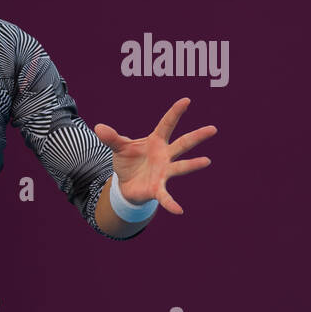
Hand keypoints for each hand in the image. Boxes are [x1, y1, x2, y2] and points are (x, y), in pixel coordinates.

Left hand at [93, 97, 215, 214]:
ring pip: (181, 166)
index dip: (175, 113)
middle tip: (213, 129)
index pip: (167, 124)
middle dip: (197, 136)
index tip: (186, 100)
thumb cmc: (129, 161)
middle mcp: (165, 155)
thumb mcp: (119, 148)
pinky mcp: (158, 187)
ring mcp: (164, 171)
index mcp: (156, 141)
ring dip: (193, 164)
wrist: (126, 183)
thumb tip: (98, 127)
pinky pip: (166, 196)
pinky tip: (179, 211)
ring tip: (206, 161)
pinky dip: (171, 203)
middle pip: (183, 143)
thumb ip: (112, 138)